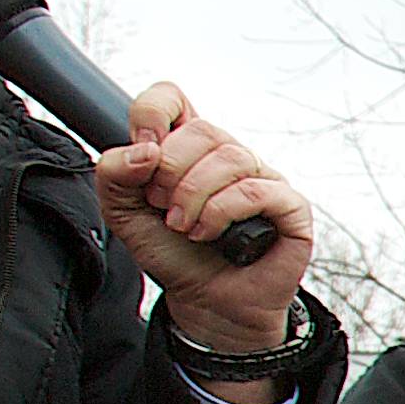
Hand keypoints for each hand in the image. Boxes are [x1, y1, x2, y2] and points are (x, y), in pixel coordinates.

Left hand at [94, 84, 314, 355]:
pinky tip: (209, 234)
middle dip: (172, 172)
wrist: (204, 305)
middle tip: (162, 206)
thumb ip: (114, 174)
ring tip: (184, 228)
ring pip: (231, 158)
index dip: (153, 114)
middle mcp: (229, 157)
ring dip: (195, 197)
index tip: (143, 152)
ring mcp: (263, 178)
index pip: (173, 98)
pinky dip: (223, 212)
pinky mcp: (290, 207)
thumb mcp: (124, 214)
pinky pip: (256, 191)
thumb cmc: (173, 255)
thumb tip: (145, 150)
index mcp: (189, 148)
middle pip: (203, 130)